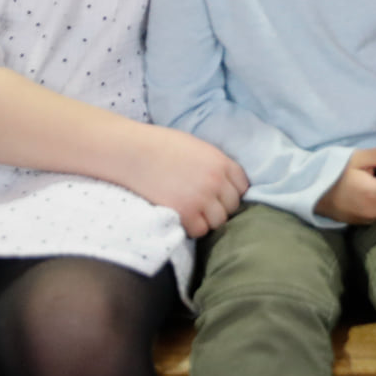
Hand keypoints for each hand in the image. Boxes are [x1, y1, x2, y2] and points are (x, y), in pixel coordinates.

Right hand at [118, 126, 248, 237]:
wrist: (133, 152)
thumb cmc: (161, 145)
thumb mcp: (197, 147)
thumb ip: (214, 164)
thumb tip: (224, 182)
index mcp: (221, 162)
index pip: (242, 186)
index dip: (231, 192)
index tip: (219, 195)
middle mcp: (216, 181)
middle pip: (232, 206)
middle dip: (219, 207)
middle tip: (202, 205)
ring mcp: (202, 198)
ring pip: (219, 221)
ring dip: (207, 219)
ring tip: (192, 212)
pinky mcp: (185, 212)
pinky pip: (200, 230)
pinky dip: (193, 228)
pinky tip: (182, 218)